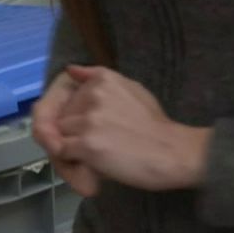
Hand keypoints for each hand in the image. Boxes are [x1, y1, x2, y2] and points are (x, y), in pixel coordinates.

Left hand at [55, 65, 211, 192]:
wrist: (172, 151)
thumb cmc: (155, 124)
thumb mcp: (132, 88)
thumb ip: (99, 78)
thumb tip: (70, 69)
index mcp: (102, 79)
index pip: (69, 97)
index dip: (78, 116)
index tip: (96, 127)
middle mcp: (93, 94)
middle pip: (63, 115)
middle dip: (73, 130)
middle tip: (95, 143)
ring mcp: (89, 120)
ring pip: (61, 133)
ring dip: (72, 146)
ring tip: (94, 154)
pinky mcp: (87, 144)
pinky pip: (63, 151)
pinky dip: (72, 160)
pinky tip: (90, 162)